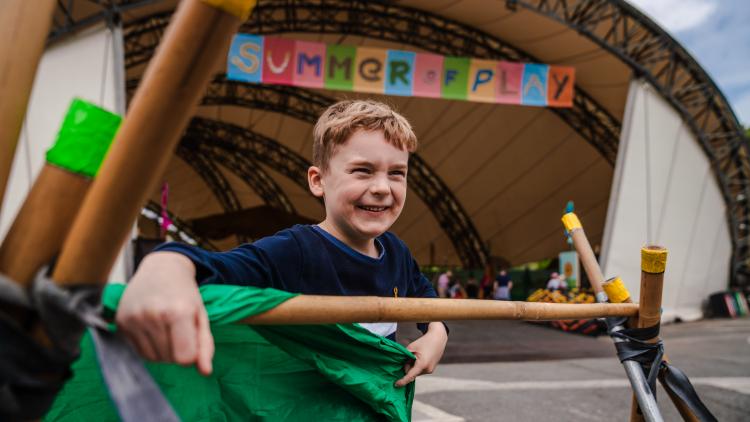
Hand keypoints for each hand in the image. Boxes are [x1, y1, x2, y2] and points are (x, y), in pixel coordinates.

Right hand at [115, 252, 213, 374]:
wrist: (160, 268)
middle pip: (168, 359)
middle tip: (178, 329)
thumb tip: (205, 372)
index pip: (184, 358)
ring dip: (162, 351)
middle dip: (177, 350)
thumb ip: (205, 345)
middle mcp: (152, 315)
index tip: (191, 339)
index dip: (191, 354)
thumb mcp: (201, 315)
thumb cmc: (185, 294)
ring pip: (152, 359)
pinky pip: (137, 352)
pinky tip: (152, 328)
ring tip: (166, 328)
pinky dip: (148, 346)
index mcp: (177, 312)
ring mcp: (133, 319)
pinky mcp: (120, 322)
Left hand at [395, 322, 447, 386]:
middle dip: (408, 367)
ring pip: (416, 372)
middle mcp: (427, 370)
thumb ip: (405, 358)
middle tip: (410, 356)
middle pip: (412, 373)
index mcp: (422, 364)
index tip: (396, 385)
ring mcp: (430, 370)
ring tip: (417, 355)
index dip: (402, 381)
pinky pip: (421, 370)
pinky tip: (420, 357)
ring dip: (413, 366)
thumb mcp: (411, 347)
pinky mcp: (432, 369)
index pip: (410, 376)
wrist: (438, 338)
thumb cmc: (424, 342)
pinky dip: (418, 366)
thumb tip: (403, 368)